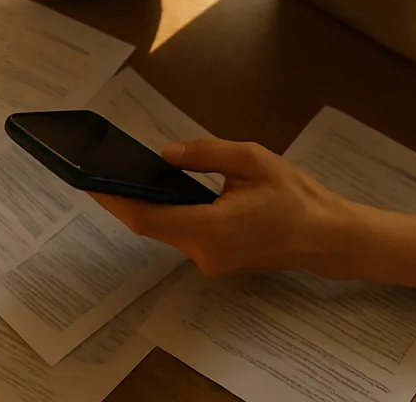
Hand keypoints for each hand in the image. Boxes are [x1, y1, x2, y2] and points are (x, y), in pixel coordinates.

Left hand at [90, 138, 351, 276]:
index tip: (89, 182)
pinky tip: (165, 194)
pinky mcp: (219, 261)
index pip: (147, 218)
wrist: (326, 236)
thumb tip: (164, 155)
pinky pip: (186, 236)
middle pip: (152, 226)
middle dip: (127, 200)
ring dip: (150, 207)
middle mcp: (204, 253)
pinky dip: (171, 216)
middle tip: (103, 170)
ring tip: (130, 176)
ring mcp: (211, 262)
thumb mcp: (250, 159)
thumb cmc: (294, 195)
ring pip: (169, 232)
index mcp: (209, 228)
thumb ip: (204, 154)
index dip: (114, 200)